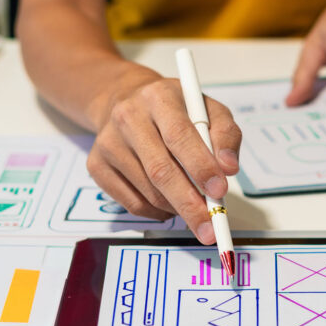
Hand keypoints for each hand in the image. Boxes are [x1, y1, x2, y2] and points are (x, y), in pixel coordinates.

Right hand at [86, 66, 241, 243]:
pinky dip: (157, 212)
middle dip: (189, 204)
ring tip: (194, 206)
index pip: (179, 135)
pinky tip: (169, 204)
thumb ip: (225, 135)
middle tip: (210, 227)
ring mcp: (109, 143)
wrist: (126, 100)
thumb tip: (228, 168)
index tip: (219, 191)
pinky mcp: (97, 165)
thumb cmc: (176, 109)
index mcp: (159, 98)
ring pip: (147, 191)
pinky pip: (131, 203)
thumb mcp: (208, 110)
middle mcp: (128, 118)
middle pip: (160, 170)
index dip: (201, 166)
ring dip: (177, 208)